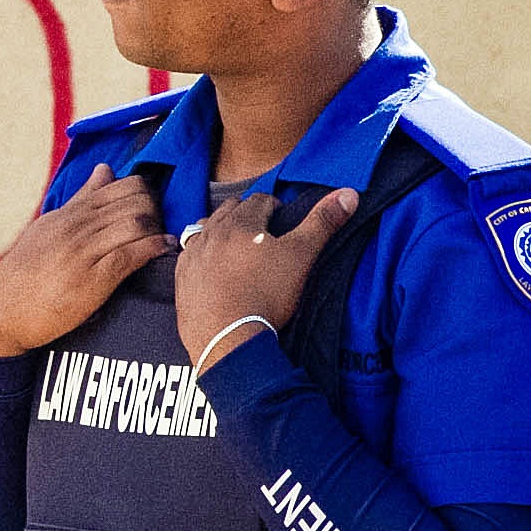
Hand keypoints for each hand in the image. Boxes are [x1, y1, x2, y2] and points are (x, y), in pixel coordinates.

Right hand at [0, 164, 174, 357]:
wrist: (1, 312)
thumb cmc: (25, 273)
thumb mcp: (48, 228)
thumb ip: (80, 199)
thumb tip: (105, 169)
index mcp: (67, 214)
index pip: (119, 185)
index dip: (143, 193)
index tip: (150, 209)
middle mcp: (76, 227)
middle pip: (134, 201)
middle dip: (156, 210)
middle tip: (160, 226)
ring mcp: (83, 251)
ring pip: (136, 222)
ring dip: (158, 229)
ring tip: (162, 239)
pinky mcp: (92, 279)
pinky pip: (132, 253)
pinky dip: (154, 248)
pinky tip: (163, 250)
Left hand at [172, 187, 357, 371]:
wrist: (228, 337)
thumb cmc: (267, 294)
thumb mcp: (301, 256)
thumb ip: (323, 222)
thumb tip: (349, 193)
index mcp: (241, 222)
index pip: (260, 200)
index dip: (275, 206)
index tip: (283, 219)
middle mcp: (211, 232)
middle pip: (230, 210)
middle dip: (247, 213)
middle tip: (263, 230)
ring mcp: (192, 255)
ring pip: (206, 228)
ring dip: (221, 229)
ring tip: (237, 244)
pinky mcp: (181, 278)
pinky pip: (189, 254)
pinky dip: (202, 253)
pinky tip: (211, 264)